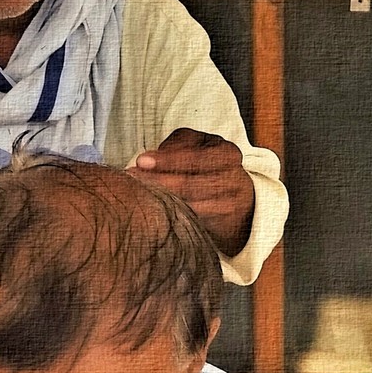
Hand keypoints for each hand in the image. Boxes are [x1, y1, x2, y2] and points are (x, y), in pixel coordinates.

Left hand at [128, 128, 255, 255]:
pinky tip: (157, 212)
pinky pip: (195, 222)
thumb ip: (176, 147)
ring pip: (192, 205)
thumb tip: (148, 159)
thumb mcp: (197, 147)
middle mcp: (234, 178)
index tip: (141, 161)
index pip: (195, 156)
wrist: (240, 200)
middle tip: (132, 179)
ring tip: (139, 196)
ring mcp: (231, 204)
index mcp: (227, 153)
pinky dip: (174, 217)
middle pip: (191, 183)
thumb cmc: (208, 167)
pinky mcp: (225, 225)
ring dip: (163, 201)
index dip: (167, 159)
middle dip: (159, 182)